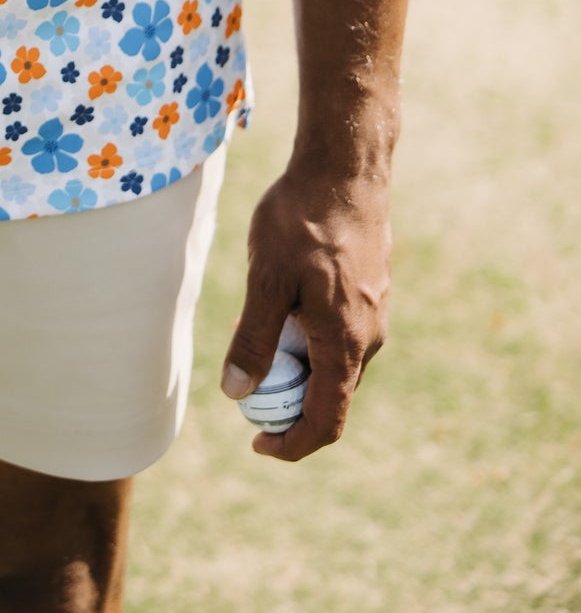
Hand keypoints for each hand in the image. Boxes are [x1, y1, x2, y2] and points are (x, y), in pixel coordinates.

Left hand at [220, 162, 390, 460]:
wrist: (345, 168)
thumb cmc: (303, 220)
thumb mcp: (267, 279)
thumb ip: (255, 339)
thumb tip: (237, 393)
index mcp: (346, 344)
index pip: (326, 422)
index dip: (292, 444)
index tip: (258, 444)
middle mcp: (369, 337)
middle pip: (330, 394)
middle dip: (287, 400)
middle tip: (244, 378)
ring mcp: (376, 313)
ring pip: (334, 359)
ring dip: (296, 362)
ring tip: (258, 325)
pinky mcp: (372, 290)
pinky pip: (340, 331)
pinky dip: (309, 334)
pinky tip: (282, 296)